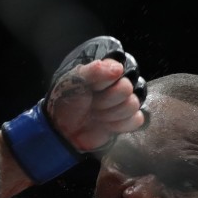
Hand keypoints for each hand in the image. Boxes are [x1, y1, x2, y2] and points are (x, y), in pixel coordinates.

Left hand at [1, 36, 146, 183]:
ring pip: (132, 104)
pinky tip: (106, 124)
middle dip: (106, 100)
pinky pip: (136, 119)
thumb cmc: (65, 102)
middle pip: (127, 88)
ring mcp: (124, 102)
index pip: (120, 69)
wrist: (61, 129)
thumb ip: (94, 71)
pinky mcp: (126, 121)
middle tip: (92, 104)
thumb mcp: (73, 81)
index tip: (91, 88)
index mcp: (107, 71)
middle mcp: (118, 84)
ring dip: (111, 113)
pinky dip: (119, 124)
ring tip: (97, 114)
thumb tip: (118, 68)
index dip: (104, 81)